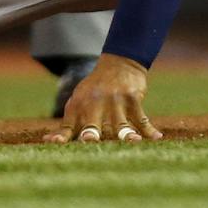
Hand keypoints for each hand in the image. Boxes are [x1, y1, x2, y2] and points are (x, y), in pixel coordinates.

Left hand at [46, 53, 162, 144]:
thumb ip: (68, 124)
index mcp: (79, 107)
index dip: (62, 137)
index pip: (69, 126)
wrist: (119, 63)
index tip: (55, 143)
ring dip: (127, 133)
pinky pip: (142, 118)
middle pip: (93, 123)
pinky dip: (149, 129)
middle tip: (91, 140)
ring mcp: (115, 102)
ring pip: (121, 123)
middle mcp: (95, 104)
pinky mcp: (133, 99)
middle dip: (92, 133)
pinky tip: (157, 138)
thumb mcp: (78, 102)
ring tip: (134, 142)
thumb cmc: (94, 90)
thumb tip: (49, 141)